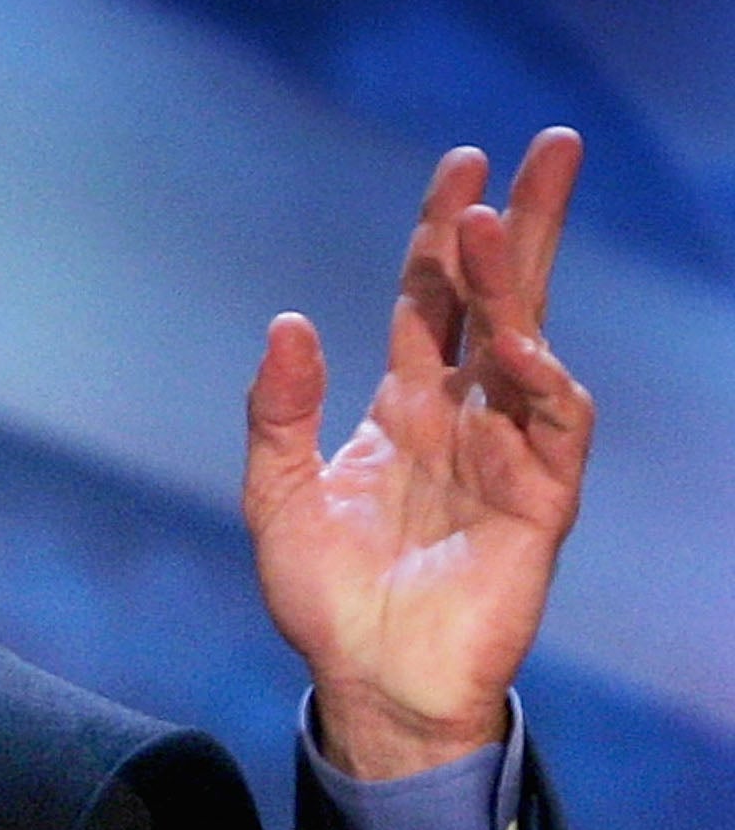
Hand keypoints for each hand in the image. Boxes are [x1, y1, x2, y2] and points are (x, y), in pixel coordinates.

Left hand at [243, 131, 592, 777]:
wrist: (367, 683)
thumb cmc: (324, 594)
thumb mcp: (274, 495)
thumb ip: (277, 412)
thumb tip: (288, 322)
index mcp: (402, 403)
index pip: (429, 296)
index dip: (442, 232)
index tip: (462, 164)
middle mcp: (462, 413)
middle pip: (500, 296)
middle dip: (523, 222)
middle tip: (551, 146)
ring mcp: (506, 452)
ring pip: (528, 345)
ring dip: (513, 286)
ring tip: (492, 225)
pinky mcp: (540, 503)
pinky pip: (555, 429)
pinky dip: (540, 385)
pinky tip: (517, 348)